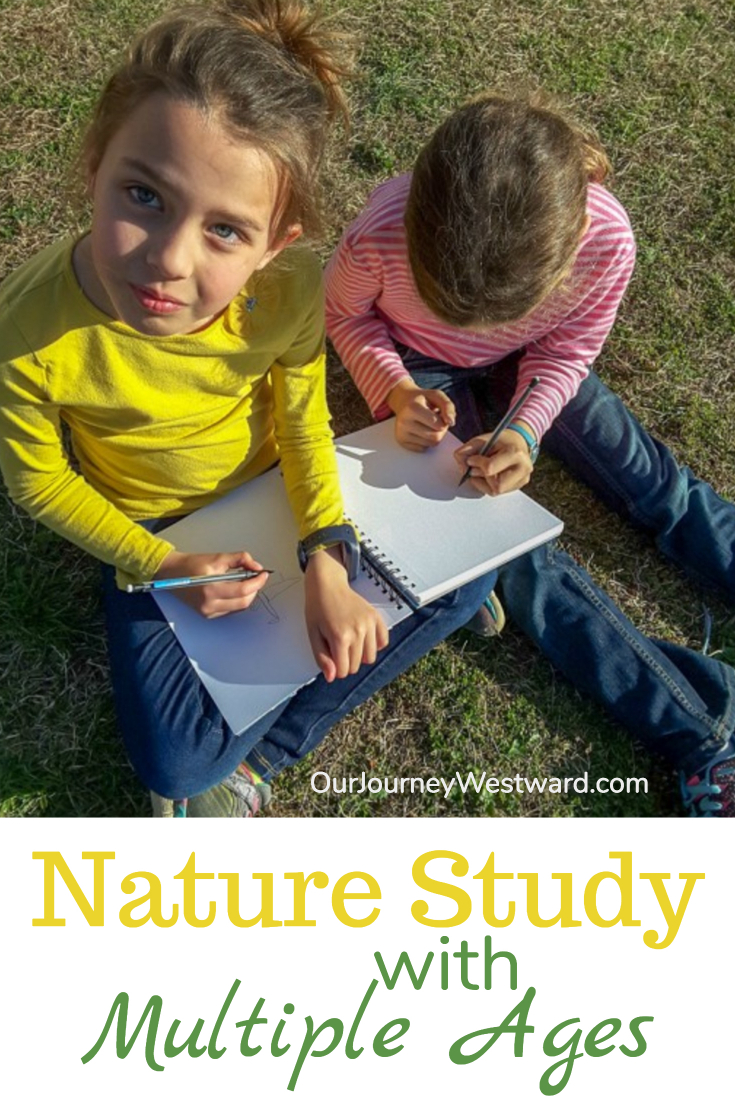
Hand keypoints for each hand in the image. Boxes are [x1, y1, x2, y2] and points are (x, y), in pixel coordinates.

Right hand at [155, 549, 269, 617]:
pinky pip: (230, 610)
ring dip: (246, 595)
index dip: (257, 582)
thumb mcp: (217, 557)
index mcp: (210, 589)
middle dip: (254, 589)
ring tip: (245, 581)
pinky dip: (237, 600)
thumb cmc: (192, 564)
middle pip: (244, 602)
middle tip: (256, 577)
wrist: (172, 573)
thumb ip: (240, 559)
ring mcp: (208, 612)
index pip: (242, 591)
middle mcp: (209, 605)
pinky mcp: (208, 615)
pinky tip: (234, 589)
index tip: (263, 574)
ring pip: (239, 608)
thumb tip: (257, 567)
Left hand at [304, 547, 388, 681]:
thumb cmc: (318, 607)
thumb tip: (332, 677)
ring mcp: (369, 624)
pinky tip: (363, 639)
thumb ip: (322, 658)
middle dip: (346, 662)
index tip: (331, 659)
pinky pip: (383, 642)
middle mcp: (358, 631)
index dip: (335, 669)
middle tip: (337, 647)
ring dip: (359, 656)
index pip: (343, 671)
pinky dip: (374, 645)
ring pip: (370, 657)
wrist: (328, 585)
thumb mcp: (313, 634)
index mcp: (340, 637)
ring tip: (349, 643)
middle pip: (356, 666)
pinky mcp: (376, 618)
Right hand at [387, 378, 455, 450]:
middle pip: (435, 437)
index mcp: (412, 408)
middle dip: (440, 430)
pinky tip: (421, 430)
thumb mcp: (437, 396)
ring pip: (430, 444)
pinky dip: (426, 441)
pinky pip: (423, 449)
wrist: (403, 401)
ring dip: (434, 435)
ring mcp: (401, 433)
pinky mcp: (401, 442)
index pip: (438, 425)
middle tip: (435, 421)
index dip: (444, 421)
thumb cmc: (422, 399)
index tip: (439, 414)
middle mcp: (404, 422)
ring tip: (428, 424)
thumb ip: (448, 406)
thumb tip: (451, 422)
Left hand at [454, 428, 534, 494]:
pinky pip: (497, 492)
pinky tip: (488, 475)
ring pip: (495, 490)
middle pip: (495, 484)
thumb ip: (467, 449)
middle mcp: (523, 468)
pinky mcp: (519, 486)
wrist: (518, 443)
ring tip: (482, 471)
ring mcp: (522, 479)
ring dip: (483, 482)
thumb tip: (461, 465)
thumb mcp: (483, 439)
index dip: (476, 464)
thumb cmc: (500, 441)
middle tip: (474, 468)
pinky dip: (487, 485)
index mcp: (515, 453)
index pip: (490, 468)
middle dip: (480, 476)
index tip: (471, 460)